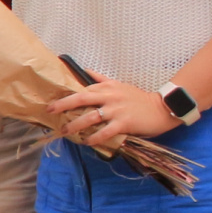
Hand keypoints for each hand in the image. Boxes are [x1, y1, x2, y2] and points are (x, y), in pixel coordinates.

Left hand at [52, 72, 175, 147]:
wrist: (161, 108)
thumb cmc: (138, 97)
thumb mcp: (119, 84)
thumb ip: (101, 79)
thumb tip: (85, 70)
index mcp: (106, 88)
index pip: (82, 90)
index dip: (66, 96)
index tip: (51, 102)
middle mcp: (109, 97)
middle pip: (81, 99)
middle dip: (63, 105)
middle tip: (50, 111)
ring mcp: (116, 110)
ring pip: (91, 117)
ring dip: (76, 125)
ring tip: (66, 131)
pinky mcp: (124, 123)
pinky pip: (105, 132)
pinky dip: (94, 137)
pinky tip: (87, 141)